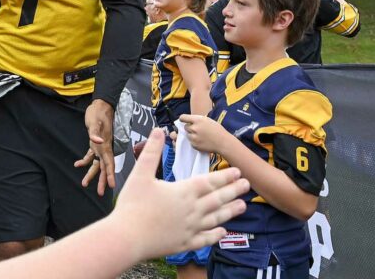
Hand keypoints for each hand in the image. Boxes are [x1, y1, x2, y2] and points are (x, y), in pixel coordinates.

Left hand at [78, 99, 115, 195]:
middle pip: (104, 167)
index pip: (109, 163)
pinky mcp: (95, 143)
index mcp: (105, 145)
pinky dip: (85, 161)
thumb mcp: (95, 122)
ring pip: (97, 164)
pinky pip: (91, 155)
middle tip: (99, 193)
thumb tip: (97, 142)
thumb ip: (95, 133)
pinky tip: (77, 165)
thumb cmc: (98, 113)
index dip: (110, 174)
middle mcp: (104, 148)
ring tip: (85, 184)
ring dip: (92, 174)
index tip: (111, 186)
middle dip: (102, 180)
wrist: (101, 105)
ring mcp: (100, 146)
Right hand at [111, 129, 247, 259]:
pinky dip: (216, 235)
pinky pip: (205, 239)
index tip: (237, 172)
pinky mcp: (185, 243)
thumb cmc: (132, 205)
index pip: (210, 182)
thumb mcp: (140, 173)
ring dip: (230, 211)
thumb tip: (159, 130)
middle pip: (218, 199)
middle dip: (234, 191)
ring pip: (216, 218)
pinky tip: (223, 232)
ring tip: (243, 206)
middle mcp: (192, 210)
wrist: (126, 237)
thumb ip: (152, 151)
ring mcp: (190, 228)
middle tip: (247, 185)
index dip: (225, 176)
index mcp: (183, 191)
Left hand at [179, 114, 231, 152]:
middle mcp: (194, 128)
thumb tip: (188, 120)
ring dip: (192, 135)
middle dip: (190, 128)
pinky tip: (202, 141)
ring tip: (201, 136)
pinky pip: (191, 142)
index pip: (183, 117)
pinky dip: (195, 142)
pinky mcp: (194, 145)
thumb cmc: (217, 130)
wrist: (223, 142)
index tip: (183, 120)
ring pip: (188, 135)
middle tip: (198, 130)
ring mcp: (193, 137)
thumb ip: (197, 120)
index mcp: (198, 120)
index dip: (183, 119)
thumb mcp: (207, 120)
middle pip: (185, 127)